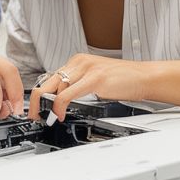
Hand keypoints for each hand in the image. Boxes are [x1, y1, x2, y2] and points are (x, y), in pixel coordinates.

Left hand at [29, 53, 147, 122]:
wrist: (145, 77)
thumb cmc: (124, 81)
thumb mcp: (94, 80)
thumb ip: (78, 86)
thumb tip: (61, 100)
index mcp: (78, 61)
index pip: (51, 78)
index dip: (41, 95)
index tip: (37, 108)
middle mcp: (79, 62)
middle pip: (47, 81)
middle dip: (37, 101)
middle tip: (34, 116)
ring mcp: (86, 68)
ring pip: (55, 88)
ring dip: (48, 106)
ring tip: (48, 118)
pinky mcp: (94, 78)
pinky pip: (67, 94)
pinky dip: (59, 106)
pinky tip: (59, 115)